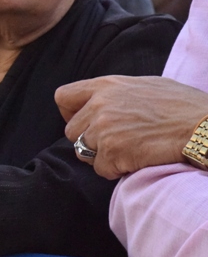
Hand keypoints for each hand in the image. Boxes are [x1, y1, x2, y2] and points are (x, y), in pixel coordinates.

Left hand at [56, 75, 207, 178]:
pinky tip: (136, 160)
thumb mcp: (145, 85)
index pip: (63, 97)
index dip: (70, 113)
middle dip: (88, 140)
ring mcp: (104, 129)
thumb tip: (101, 101)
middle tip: (114, 143)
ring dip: (102, 156)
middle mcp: (99, 105)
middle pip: (71, 131)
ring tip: (129, 151)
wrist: (204, 127)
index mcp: (105, 85)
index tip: (85, 121)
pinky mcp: (113, 152)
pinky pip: (101, 169)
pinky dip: (116, 170)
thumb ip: (116, 93)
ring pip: (83, 152)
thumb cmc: (183, 106)